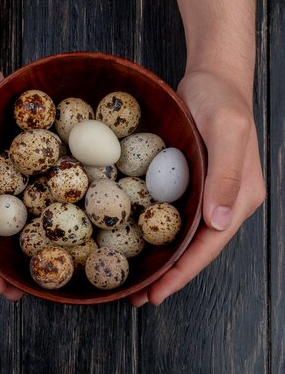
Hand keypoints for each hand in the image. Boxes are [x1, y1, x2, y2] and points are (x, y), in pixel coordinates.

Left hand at [130, 69, 264, 306]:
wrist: (213, 76)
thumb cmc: (222, 99)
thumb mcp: (226, 131)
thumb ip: (224, 175)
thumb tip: (218, 222)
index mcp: (239, 199)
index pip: (209, 246)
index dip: (183, 273)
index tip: (158, 294)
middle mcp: (225, 203)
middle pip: (195, 250)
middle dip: (169, 276)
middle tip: (138, 297)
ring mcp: (207, 195)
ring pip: (182, 238)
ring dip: (161, 261)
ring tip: (134, 281)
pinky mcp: (191, 185)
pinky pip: (172, 217)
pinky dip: (155, 235)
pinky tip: (136, 243)